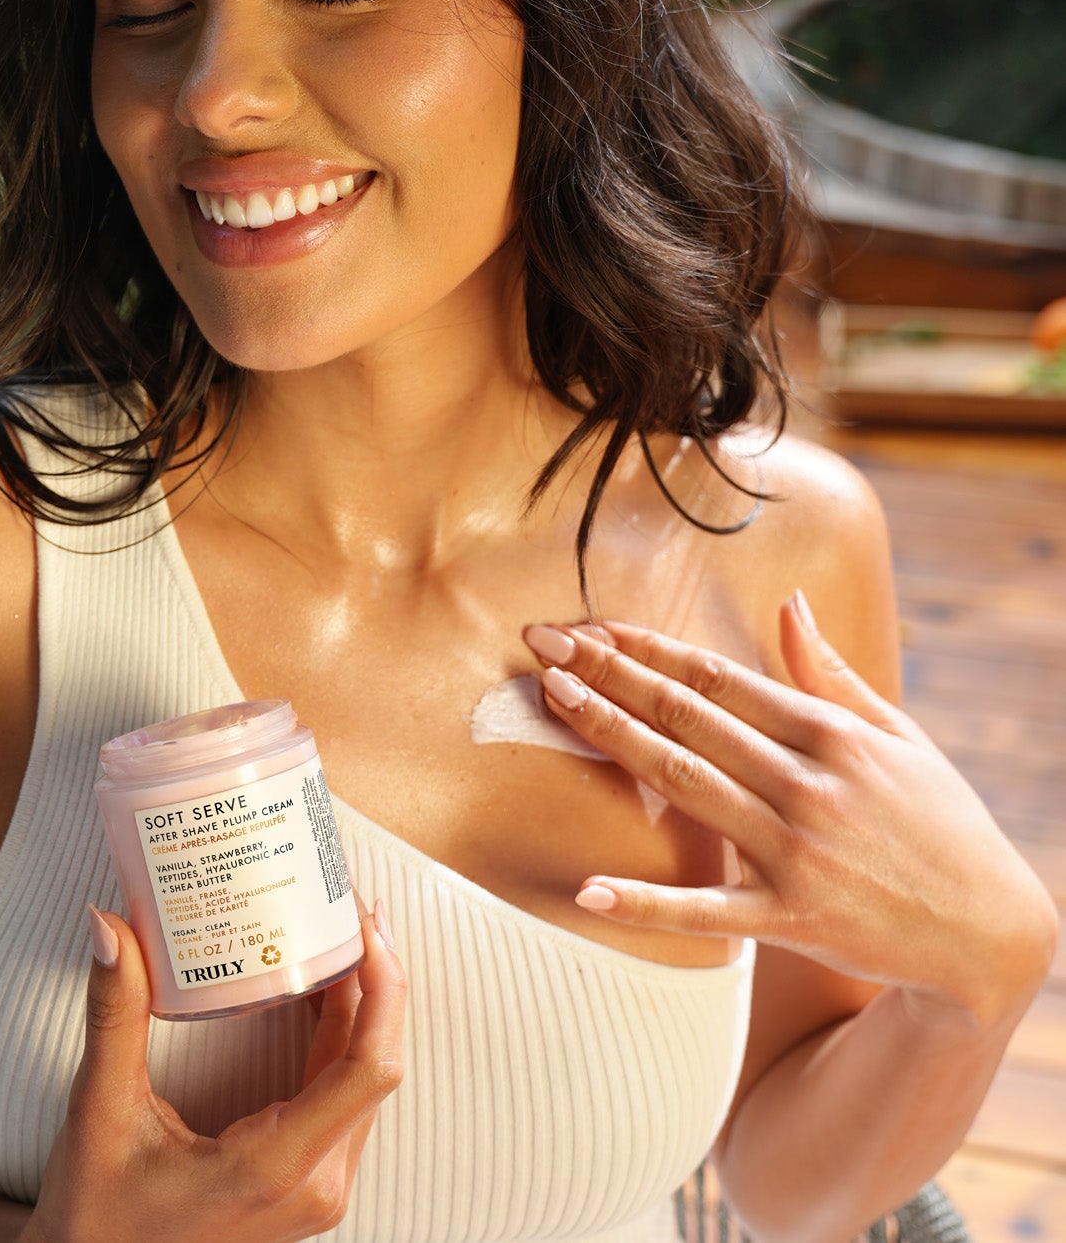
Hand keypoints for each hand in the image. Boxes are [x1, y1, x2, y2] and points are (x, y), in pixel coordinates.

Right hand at [22, 898, 405, 1242]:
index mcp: (275, 1166)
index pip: (369, 1069)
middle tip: (344, 902)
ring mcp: (313, 1187)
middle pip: (374, 1063)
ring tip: (335, 928)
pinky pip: (341, 1094)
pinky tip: (316, 983)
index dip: (384, 988)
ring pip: (362, 1078)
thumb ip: (114, 1016)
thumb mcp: (99, 1113)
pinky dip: (340, 1032)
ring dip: (361, 1001)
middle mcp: (313, 1182)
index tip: (362, 923)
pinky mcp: (303, 1181)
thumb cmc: (96, 1218)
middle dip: (373, 975)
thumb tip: (111, 927)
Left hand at [523, 594, 1057, 1025]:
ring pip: (686, 784)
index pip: (716, 678)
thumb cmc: (941, 823)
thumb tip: (787, 603)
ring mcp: (798, 851)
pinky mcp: (792, 919)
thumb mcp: (900, 735)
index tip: (591, 628)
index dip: (647, 649)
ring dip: (614, 739)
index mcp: (830, 732)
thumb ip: (830, 672)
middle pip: (688, 718)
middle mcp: (808, 783)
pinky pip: (707, 910)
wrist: (992, 932)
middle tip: (543, 646)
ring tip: (555, 702)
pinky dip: (647, 902)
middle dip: (610, 676)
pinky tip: (589, 889)